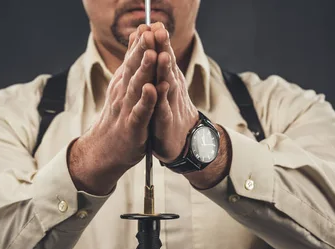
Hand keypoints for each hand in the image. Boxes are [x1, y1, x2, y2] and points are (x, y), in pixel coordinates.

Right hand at [69, 25, 157, 194]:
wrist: (104, 149)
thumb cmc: (118, 117)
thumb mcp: (123, 86)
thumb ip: (131, 62)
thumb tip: (137, 35)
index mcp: (123, 83)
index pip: (132, 59)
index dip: (141, 42)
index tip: (149, 24)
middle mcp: (123, 93)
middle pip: (134, 68)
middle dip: (143, 49)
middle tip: (150, 32)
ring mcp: (127, 109)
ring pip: (137, 87)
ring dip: (144, 71)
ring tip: (152, 55)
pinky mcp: (132, 127)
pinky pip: (140, 112)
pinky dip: (146, 101)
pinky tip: (152, 90)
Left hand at [150, 22, 199, 162]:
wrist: (182, 141)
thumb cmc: (169, 110)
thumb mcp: (163, 85)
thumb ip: (158, 64)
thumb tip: (153, 39)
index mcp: (167, 78)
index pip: (163, 55)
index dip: (159, 40)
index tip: (152, 22)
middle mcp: (171, 88)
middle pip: (166, 65)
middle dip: (163, 47)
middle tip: (159, 30)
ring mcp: (170, 105)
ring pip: (167, 84)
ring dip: (164, 70)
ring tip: (161, 55)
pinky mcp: (166, 122)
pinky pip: (162, 109)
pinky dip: (160, 99)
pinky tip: (158, 89)